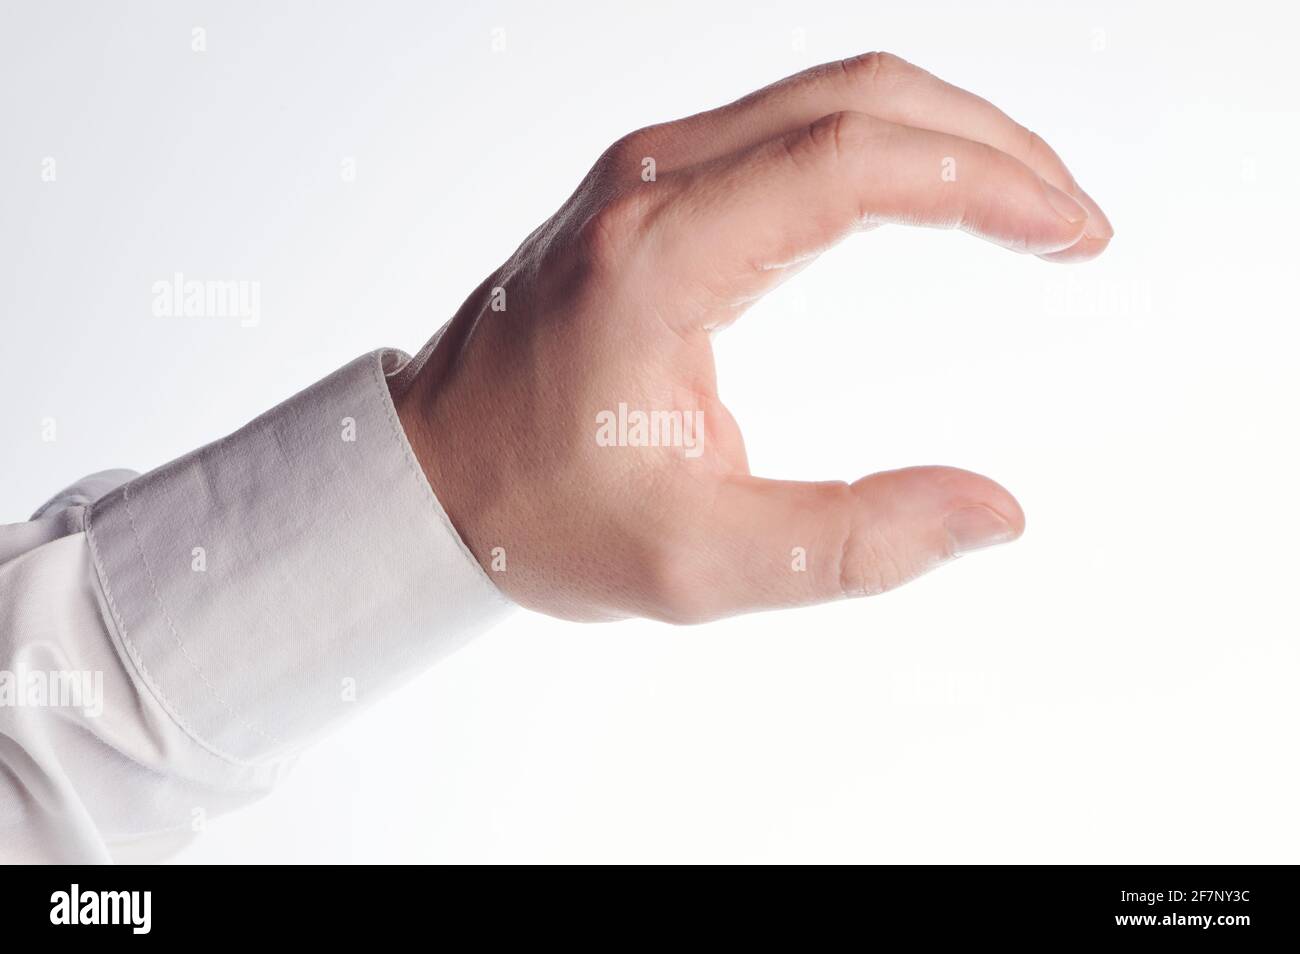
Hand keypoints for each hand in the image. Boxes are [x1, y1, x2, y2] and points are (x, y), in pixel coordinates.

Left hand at [393, 52, 1112, 623]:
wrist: (429, 473)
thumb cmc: (540, 516)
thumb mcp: (695, 564)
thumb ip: (851, 544)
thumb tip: (996, 514)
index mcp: (657, 259)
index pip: (852, 163)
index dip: (986, 185)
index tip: (1073, 236)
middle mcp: (649, 183)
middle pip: (856, 96)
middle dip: (989, 145)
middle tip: (1075, 222)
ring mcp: (644, 171)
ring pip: (828, 95)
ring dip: (943, 134)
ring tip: (1030, 207)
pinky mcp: (648, 184)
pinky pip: (787, 123)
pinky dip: (881, 143)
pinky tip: (930, 191)